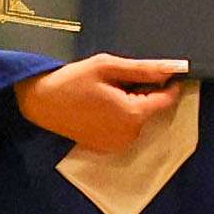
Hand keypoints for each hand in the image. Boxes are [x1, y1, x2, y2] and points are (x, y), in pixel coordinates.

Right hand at [18, 55, 193, 153]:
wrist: (39, 102)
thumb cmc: (71, 81)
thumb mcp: (108, 67)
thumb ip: (144, 69)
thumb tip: (174, 68)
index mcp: (133, 115)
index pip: (167, 100)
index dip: (168, 84)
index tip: (162, 71)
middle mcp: (129, 135)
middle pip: (152, 109)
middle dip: (144, 92)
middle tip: (119, 79)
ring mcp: (118, 144)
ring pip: (139, 118)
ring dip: (132, 104)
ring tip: (107, 91)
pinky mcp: (107, 147)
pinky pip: (125, 128)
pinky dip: (121, 116)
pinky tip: (102, 105)